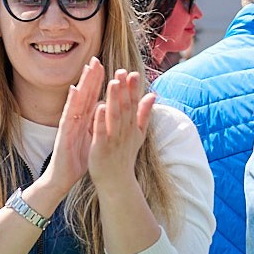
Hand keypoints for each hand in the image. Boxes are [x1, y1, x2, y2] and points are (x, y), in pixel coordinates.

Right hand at [39, 59, 105, 197]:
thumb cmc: (77, 159)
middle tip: (95, 59)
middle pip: (83, 94)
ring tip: (87, 68)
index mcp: (83, 120)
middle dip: (90, 77)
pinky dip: (71, 102)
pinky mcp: (63, 133)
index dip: (97, 82)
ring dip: (82, 84)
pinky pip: (68, 116)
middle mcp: (75, 119)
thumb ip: (97, 122)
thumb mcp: (91, 137)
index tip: (104, 66)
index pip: (91, 97)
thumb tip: (105, 107)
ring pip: (77, 101)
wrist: (62, 178)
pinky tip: (74, 90)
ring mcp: (68, 124)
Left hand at [87, 69, 153, 187]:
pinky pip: (101, 132)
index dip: (133, 88)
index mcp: (131, 127)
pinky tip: (99, 106)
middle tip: (123, 70)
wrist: (116, 182)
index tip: (133, 72)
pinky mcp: (101, 148)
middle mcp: (124, 132)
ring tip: (113, 82)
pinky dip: (101, 120)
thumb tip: (153, 94)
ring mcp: (113, 140)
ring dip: (114, 99)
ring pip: (115, 116)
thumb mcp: (138, 134)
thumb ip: (144, 114)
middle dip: (124, 89)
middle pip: (125, 107)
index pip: (133, 104)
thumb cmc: (124, 156)